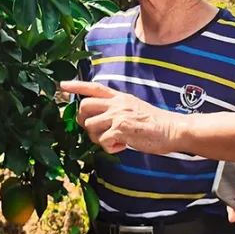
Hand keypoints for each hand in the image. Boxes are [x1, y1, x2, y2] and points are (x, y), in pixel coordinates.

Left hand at [59, 80, 181, 154]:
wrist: (172, 129)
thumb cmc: (154, 123)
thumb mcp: (133, 107)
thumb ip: (116, 109)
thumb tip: (99, 120)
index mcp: (119, 97)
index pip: (94, 87)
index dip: (76, 86)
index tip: (62, 85)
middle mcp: (117, 103)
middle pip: (84, 106)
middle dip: (83, 120)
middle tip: (95, 130)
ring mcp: (118, 115)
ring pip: (90, 126)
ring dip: (97, 138)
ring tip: (113, 141)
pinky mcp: (121, 129)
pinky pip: (102, 141)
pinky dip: (109, 148)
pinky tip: (122, 147)